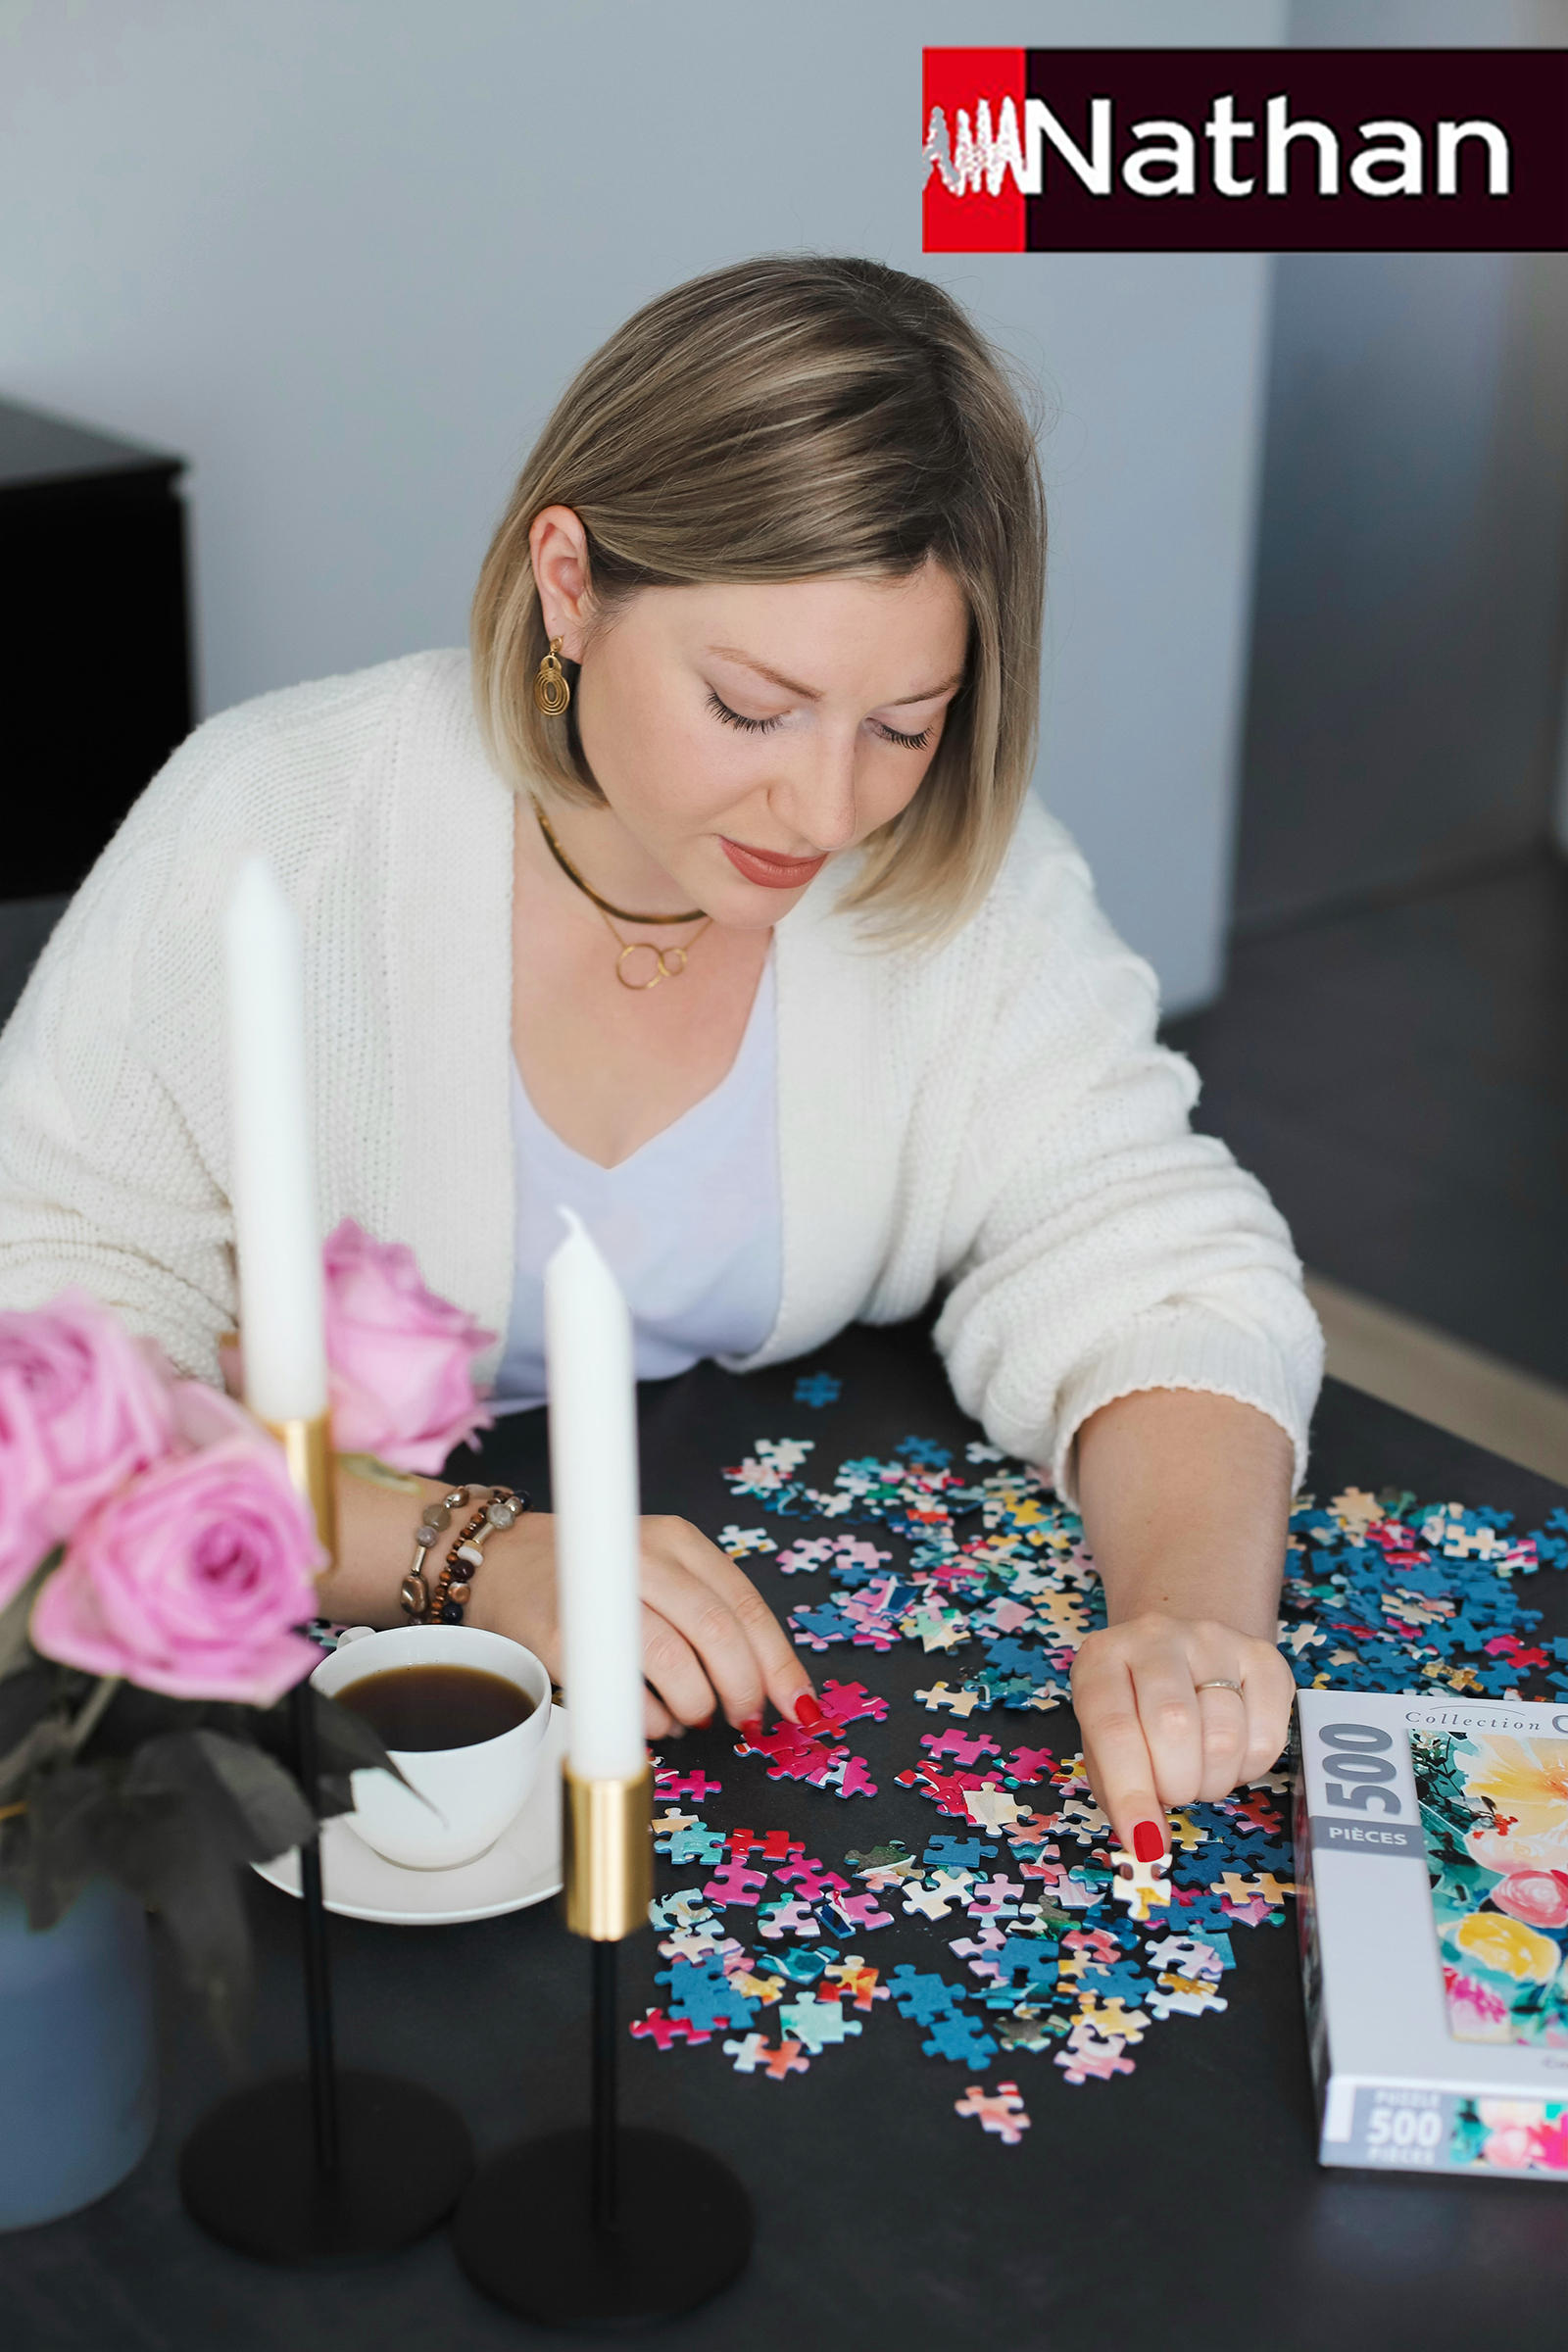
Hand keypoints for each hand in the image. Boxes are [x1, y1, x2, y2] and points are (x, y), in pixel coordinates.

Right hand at [472, 1510, 814, 1741]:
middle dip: (741, 1689)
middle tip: (743, 1719)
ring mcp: (597, 1593)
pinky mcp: (557, 1634)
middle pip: (717, 1632)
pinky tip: (651, 1718)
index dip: (778, 1663)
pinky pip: (621, 1689)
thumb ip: (710, 1616)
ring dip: (695, 1705)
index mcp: (679, 1541)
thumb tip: (767, 1685)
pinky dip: (648, 1718)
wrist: (498, 1562)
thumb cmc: (591, 1577)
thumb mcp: (662, 1573)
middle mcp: (641, 1556)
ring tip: (691, 1717)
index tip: (797, 1705)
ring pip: (673, 1659)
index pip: (745, 1605)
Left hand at [1069, 1612, 1293, 1858]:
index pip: (1114, 1728)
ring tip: (1198, 1770)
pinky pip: (1268, 1738)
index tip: (1145, 1840)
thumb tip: (1149, 1842)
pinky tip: (1230, 1755)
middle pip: (1174, 1727)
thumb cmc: (1134, 1710)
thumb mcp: (1106, 1745)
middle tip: (1173, 1792)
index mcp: (1102, 1658)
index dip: (1131, 1792)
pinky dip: (1250, 1769)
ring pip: (1225, 1737)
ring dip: (1213, 1781)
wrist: (1177, 1650)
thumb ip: (1118, 1792)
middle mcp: (1156, 1636)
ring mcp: (1214, 1640)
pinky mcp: (1264, 1657)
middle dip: (1176, 1785)